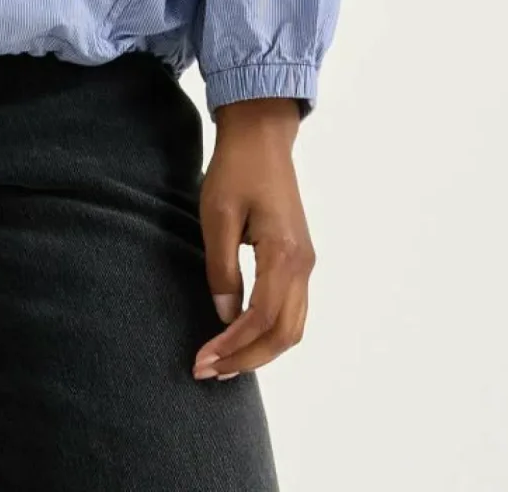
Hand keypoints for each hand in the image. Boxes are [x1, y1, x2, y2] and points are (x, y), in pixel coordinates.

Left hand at [190, 97, 315, 381]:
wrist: (262, 136)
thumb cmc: (236, 169)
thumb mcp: (217, 216)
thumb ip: (222, 269)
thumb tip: (224, 316)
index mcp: (284, 253)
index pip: (261, 318)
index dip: (232, 345)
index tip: (203, 360)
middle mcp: (303, 265)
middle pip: (284, 334)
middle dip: (247, 359)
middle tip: (208, 371)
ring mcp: (305, 264)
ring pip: (293, 327)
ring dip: (259, 350)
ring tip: (222, 362)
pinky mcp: (299, 260)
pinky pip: (291, 310)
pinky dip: (268, 333)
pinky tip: (240, 337)